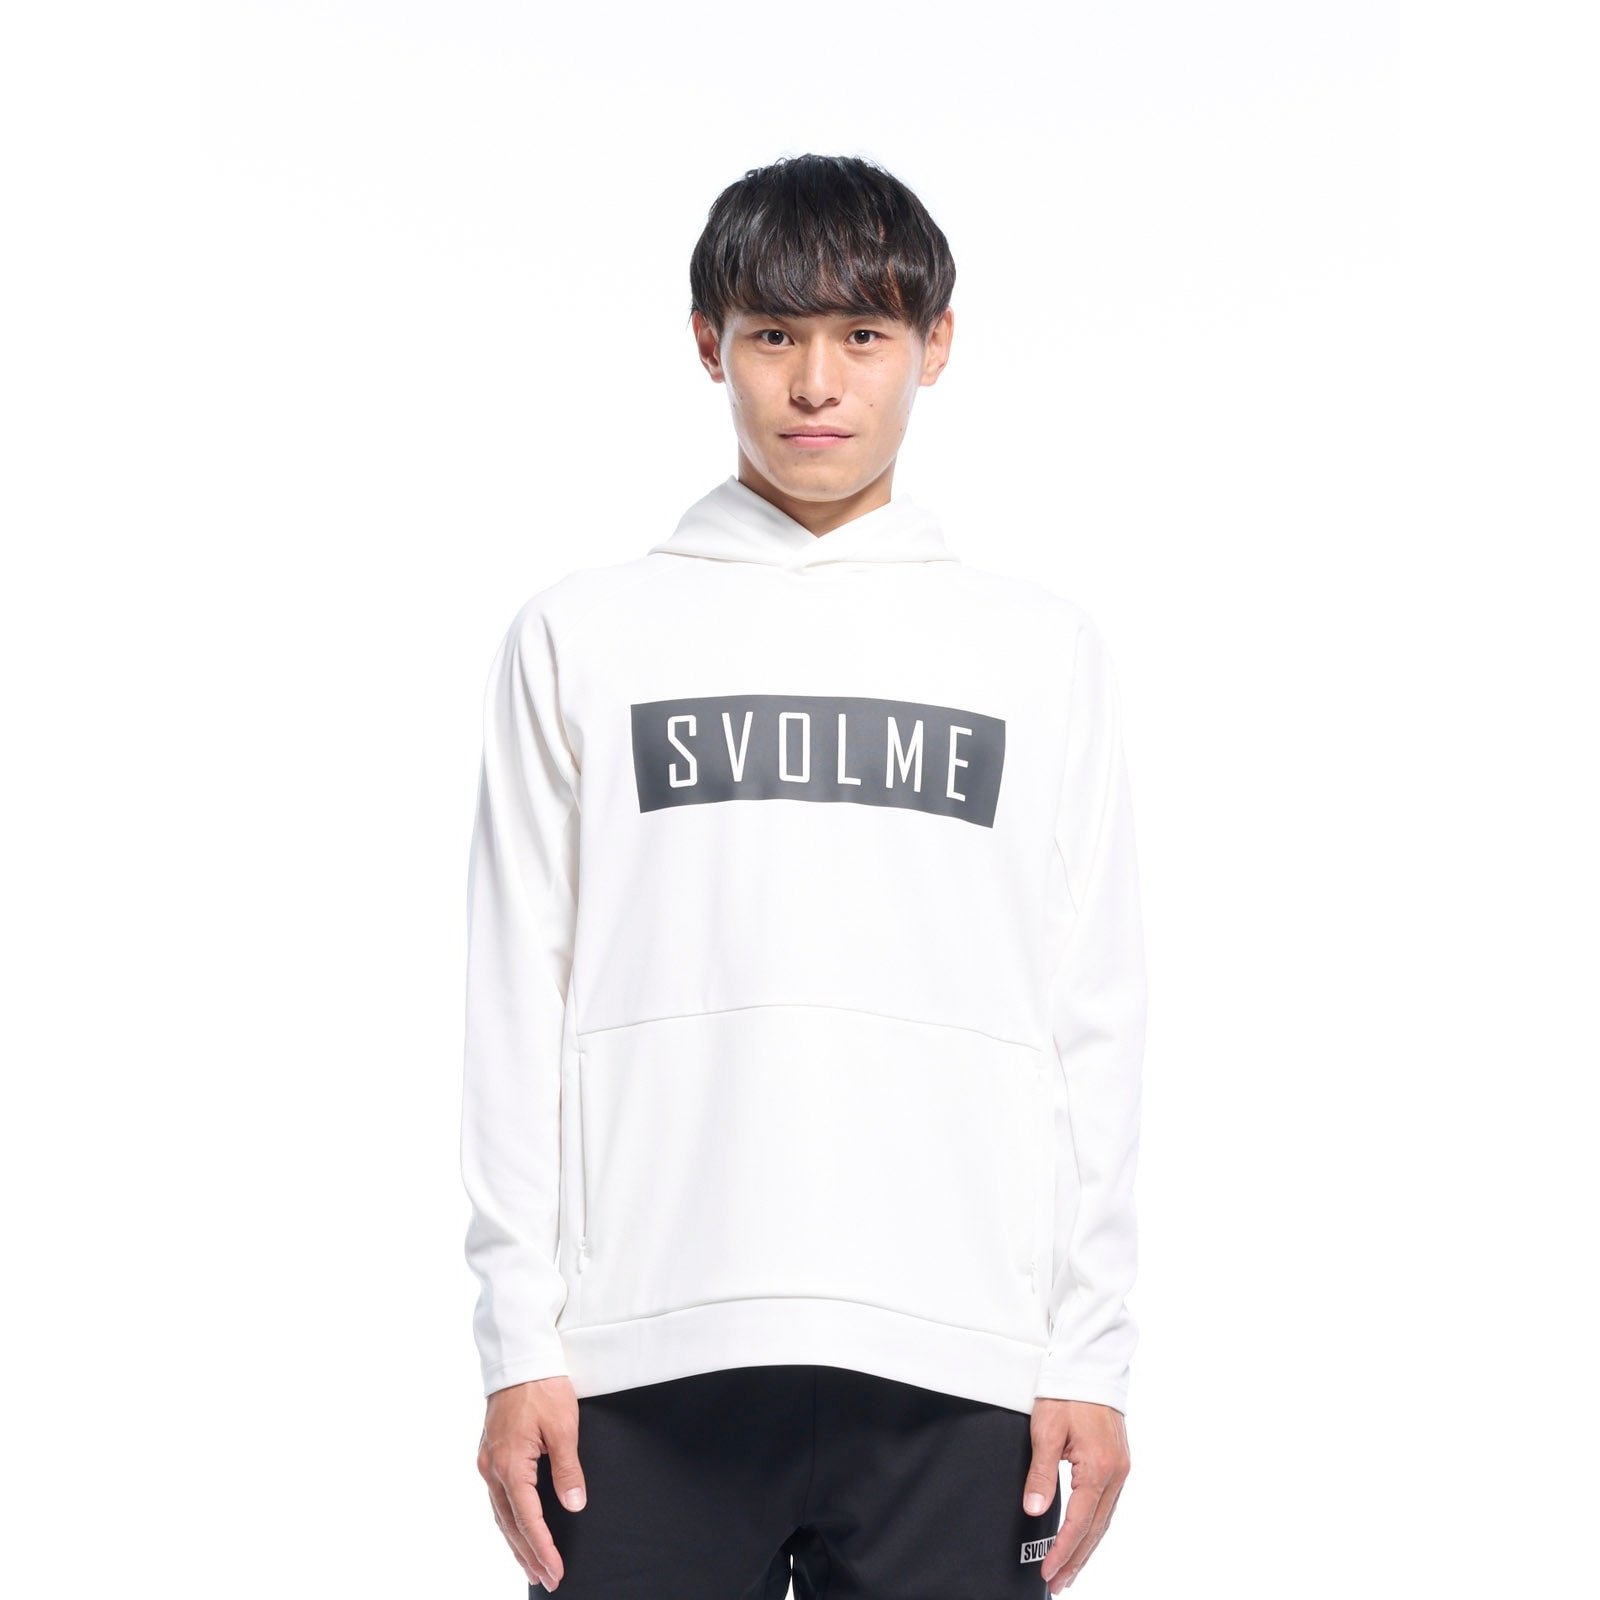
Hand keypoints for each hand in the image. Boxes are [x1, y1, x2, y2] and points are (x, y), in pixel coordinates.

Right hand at [477, 1374, 586, 1590]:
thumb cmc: (543, 1388)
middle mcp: (492, 1469)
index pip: (528, 1519)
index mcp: (511, 1464)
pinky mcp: (489, 1455)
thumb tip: (574, 1506)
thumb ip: (568, 1470)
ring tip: (532, 1567)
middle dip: (529, 1554)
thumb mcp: (564, 1427)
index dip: (543, 1548)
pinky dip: (508, 1521)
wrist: (519, 1357)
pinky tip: (517, 1531)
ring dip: (516, 1543)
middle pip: (510, 1524)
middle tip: (548, 1580)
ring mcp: (487, 1462)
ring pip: (500, 1515)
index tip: (556, 1570)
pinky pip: (497, 1499)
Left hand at [1024, 1398, 1129, 1592]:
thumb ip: (1040, 1474)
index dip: (1062, 1550)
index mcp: (1099, 1468)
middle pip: (1096, 1529)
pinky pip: (1108, 1505)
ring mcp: (1121, 1469)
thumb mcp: (1045, 1431)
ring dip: (1087, 1547)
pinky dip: (1096, 1527)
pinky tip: (1085, 1538)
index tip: (1047, 1570)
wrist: (1089, 1365)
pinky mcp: (1119, 1463)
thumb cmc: (1065, 1393)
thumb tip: (1033, 1510)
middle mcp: (1117, 1474)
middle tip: (1058, 1583)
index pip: (1079, 1522)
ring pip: (1105, 1520)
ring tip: (1069, 1571)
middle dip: (1076, 1559)